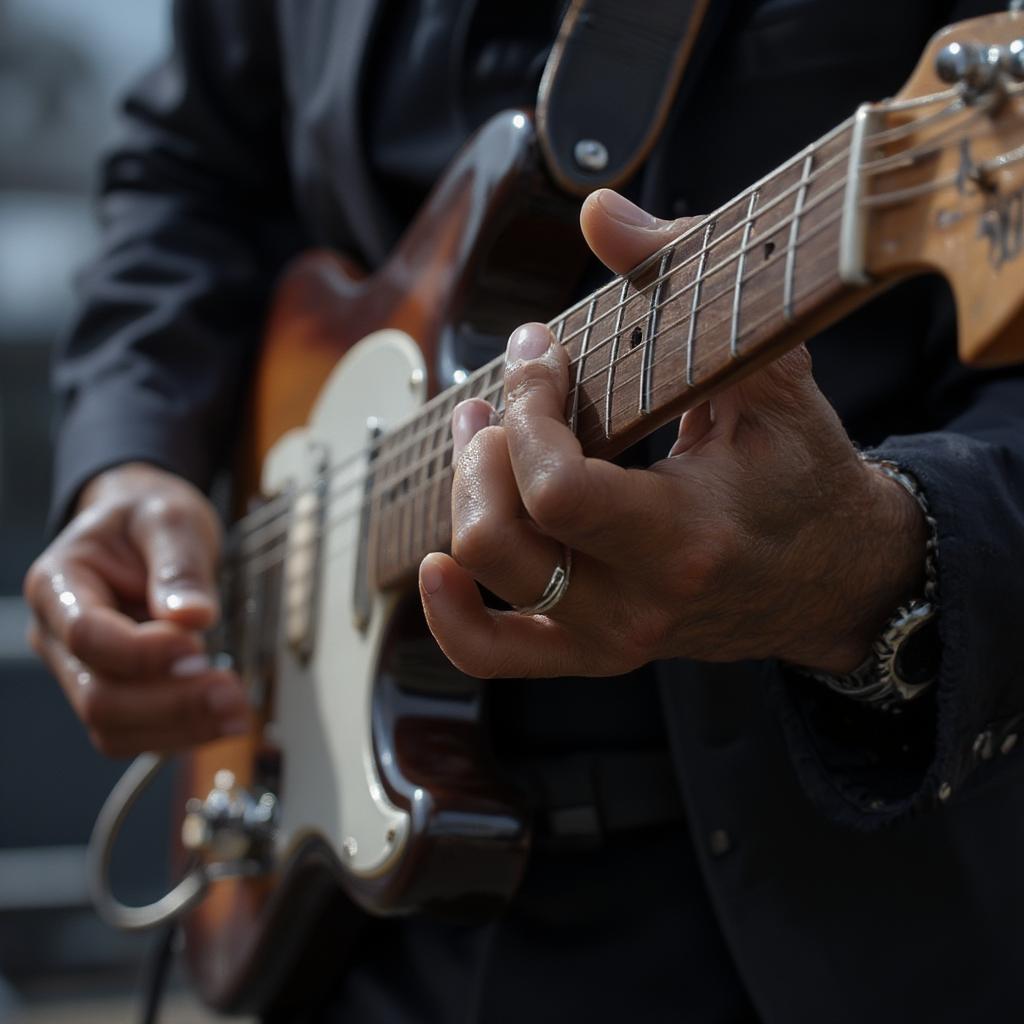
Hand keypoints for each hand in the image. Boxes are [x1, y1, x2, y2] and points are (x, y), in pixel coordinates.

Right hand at [24, 462, 246, 755]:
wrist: (146, 528)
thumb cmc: (149, 517)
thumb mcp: (171, 518)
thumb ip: (179, 566)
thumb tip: (194, 617)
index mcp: (58, 584)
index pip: (86, 636)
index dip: (142, 652)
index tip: (197, 646)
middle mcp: (58, 635)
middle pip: (98, 697)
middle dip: (170, 703)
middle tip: (231, 692)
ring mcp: (83, 670)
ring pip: (114, 728)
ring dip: (180, 729)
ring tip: (238, 711)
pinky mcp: (116, 691)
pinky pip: (136, 734)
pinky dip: (181, 734)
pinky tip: (223, 718)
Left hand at [419, 190, 926, 678]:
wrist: (831, 576)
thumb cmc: (804, 472)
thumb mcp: (772, 372)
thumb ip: (692, 281)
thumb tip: (597, 210)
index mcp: (687, 538)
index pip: (556, 489)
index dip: (526, 409)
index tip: (540, 354)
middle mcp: (639, 602)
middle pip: (501, 535)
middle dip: (486, 445)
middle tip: (507, 393)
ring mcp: (610, 636)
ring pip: (487, 576)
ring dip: (465, 492)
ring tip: (478, 439)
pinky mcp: (593, 650)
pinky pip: (494, 654)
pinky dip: (451, 615)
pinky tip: (435, 565)